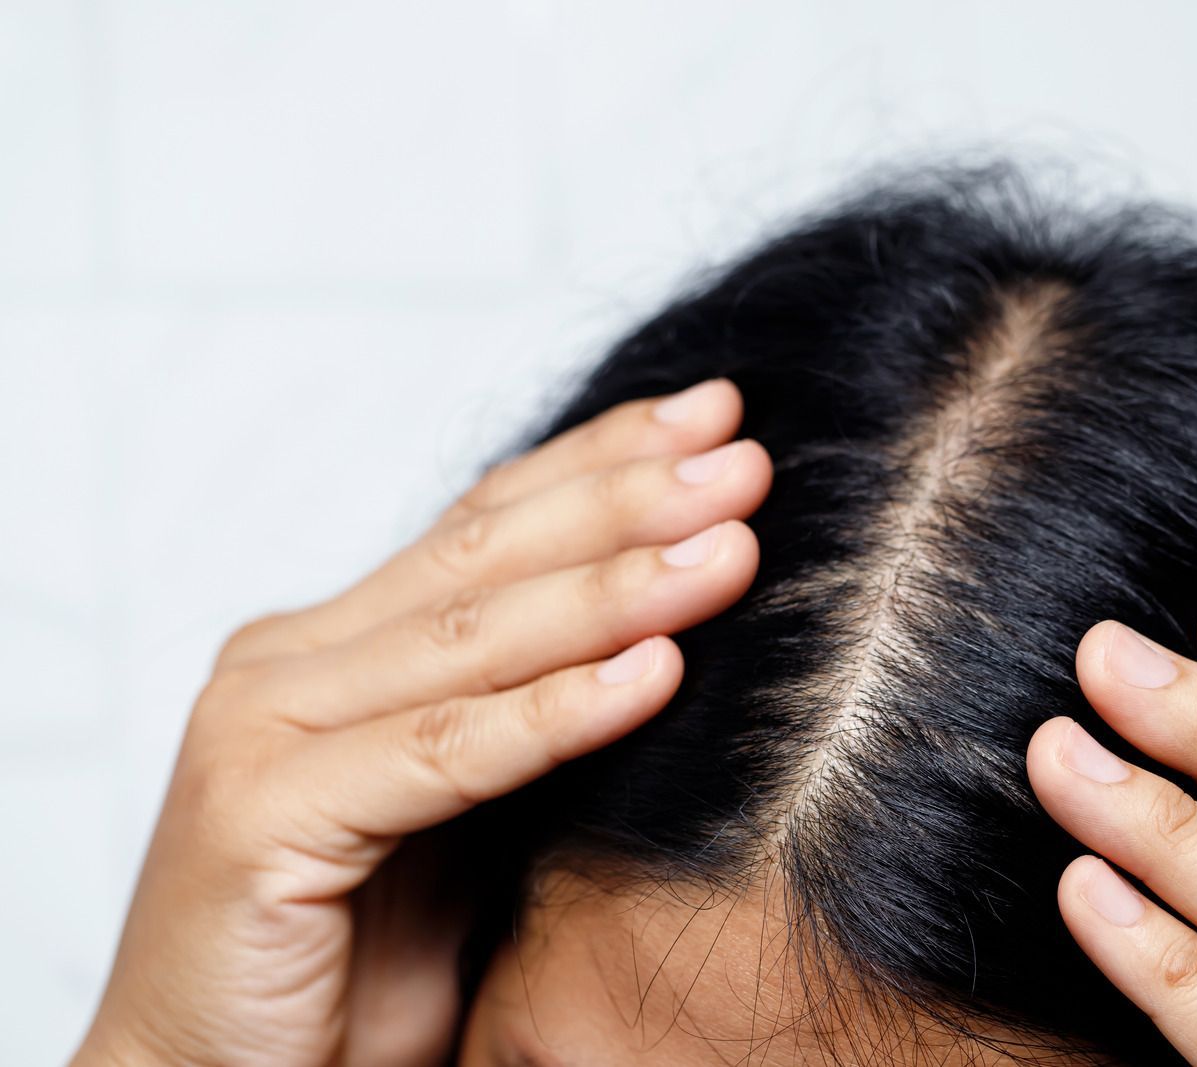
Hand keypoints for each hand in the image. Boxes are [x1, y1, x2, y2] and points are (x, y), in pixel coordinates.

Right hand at [74, 379, 771, 1066]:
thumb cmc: (345, 967)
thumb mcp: (461, 819)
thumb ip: (520, 725)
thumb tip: (665, 645)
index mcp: (335, 648)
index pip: (486, 527)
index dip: (601, 461)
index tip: (715, 418)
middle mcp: (290, 665)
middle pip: (485, 556)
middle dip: (626, 499)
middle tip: (746, 457)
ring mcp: (261, 730)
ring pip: (472, 640)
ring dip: (616, 588)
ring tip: (732, 543)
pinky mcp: (258, 817)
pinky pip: (444, 754)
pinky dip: (556, 712)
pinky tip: (658, 673)